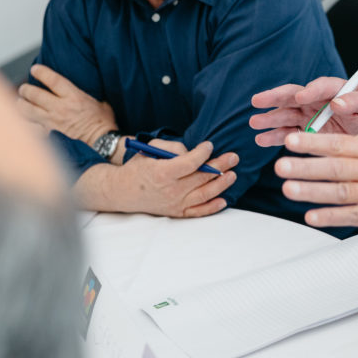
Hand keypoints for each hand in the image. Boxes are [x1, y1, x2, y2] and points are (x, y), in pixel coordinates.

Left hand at [18, 64, 117, 144]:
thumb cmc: (102, 121)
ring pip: (27, 109)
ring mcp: (52, 120)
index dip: (42, 72)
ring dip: (21, 103)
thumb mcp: (100, 101)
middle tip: (25, 88)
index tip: (35, 69)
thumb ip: (86, 94)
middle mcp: (60, 107)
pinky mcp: (49, 131)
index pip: (53, 80)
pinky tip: (25, 117)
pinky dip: (25, 119)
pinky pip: (30, 124)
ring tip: (21, 101)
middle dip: (26, 89)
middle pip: (34, 94)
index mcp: (74, 97)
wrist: (101, 140)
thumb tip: (85, 86)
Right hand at [105, 139, 238, 217]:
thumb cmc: (138, 167)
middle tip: (234, 157)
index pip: (190, 163)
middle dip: (220, 166)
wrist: (123, 191)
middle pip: (201, 177)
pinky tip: (224, 199)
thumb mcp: (150, 149)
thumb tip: (192, 152)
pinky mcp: (177, 212)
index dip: (203, 153)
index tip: (210, 145)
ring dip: (221, 184)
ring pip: (204, 194)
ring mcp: (175, 203)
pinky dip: (212, 207)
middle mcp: (170, 190)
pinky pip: (198, 212)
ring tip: (233, 174)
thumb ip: (172, 146)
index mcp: (162, 172)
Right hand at [249, 77, 357, 144]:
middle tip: (257, 100)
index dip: (311, 90)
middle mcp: (317, 99)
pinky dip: (275, 136)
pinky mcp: (306, 131)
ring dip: (270, 118)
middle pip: (293, 95)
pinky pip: (288, 132)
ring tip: (254, 122)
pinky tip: (261, 139)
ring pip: (286, 114)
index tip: (301, 96)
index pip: (321, 86)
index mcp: (335, 88)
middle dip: (275, 98)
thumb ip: (356, 102)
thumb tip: (338, 103)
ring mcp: (309, 114)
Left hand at [276, 131, 357, 232]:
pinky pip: (353, 216)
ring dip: (312, 191)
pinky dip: (331, 217)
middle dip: (305, 166)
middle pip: (335, 167)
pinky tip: (313, 216)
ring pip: (340, 191)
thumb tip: (344, 143)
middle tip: (282, 165)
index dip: (313, 142)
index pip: (339, 144)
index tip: (291, 141)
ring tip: (289, 189)